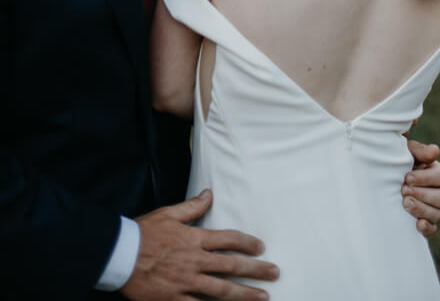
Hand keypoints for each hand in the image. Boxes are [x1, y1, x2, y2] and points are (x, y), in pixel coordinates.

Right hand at [122, 190, 278, 300]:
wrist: (120, 255)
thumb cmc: (143, 232)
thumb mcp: (168, 213)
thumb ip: (192, 206)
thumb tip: (209, 194)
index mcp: (195, 238)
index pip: (229, 239)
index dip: (248, 243)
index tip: (262, 248)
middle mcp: (195, 261)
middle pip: (232, 265)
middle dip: (256, 269)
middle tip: (275, 272)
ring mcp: (186, 282)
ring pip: (221, 290)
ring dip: (244, 293)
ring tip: (263, 296)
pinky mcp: (174, 299)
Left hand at [402, 139, 439, 237]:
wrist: (381, 181)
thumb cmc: (396, 163)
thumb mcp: (406, 153)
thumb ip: (419, 151)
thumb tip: (435, 151)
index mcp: (436, 172)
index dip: (425, 178)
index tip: (407, 178)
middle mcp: (439, 191)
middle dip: (422, 194)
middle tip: (403, 191)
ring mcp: (434, 209)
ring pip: (437, 213)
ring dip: (421, 209)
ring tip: (405, 204)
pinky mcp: (426, 223)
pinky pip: (432, 228)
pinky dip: (426, 228)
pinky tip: (417, 224)